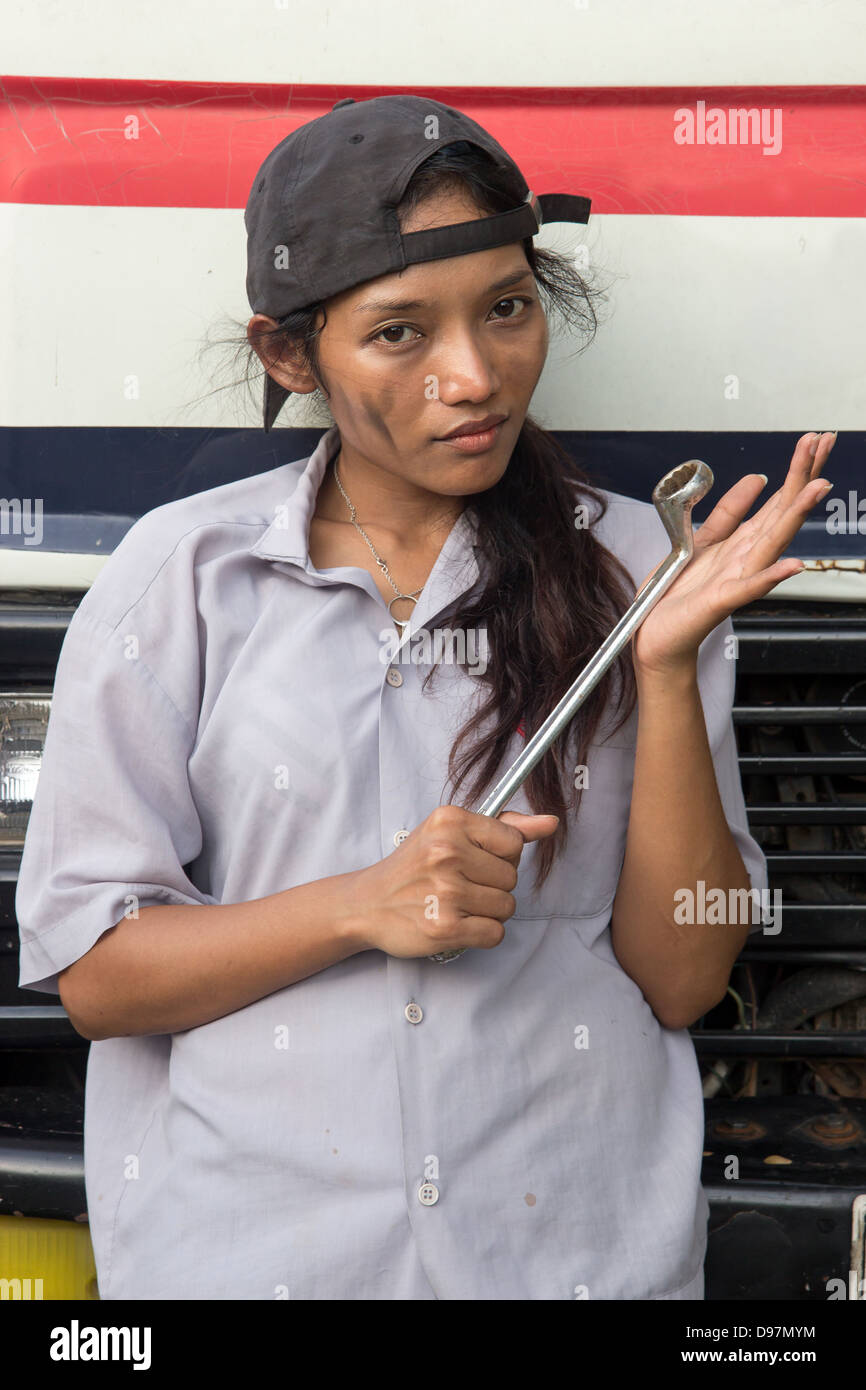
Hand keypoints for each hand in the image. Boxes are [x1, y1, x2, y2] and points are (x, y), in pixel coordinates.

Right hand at [349, 805, 558, 957]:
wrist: (367, 904)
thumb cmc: (413, 868)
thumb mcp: (450, 833)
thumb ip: (504, 827)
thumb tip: (550, 823)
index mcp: (450, 821)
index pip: (513, 842)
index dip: (501, 857)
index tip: (475, 861)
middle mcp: (447, 853)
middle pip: (512, 877)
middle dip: (493, 886)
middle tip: (460, 885)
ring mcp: (446, 891)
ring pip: (507, 906)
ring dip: (488, 912)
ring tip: (458, 905)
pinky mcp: (445, 927)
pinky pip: (495, 933)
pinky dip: (482, 934)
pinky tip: (458, 924)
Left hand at [631, 431, 837, 675]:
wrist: (656, 635)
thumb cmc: (678, 595)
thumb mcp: (700, 540)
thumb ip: (729, 512)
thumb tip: (757, 478)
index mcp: (742, 541)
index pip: (778, 499)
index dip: (796, 468)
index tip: (814, 439)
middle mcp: (747, 557)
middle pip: (782, 511)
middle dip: (803, 476)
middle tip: (825, 441)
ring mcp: (738, 579)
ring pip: (773, 542)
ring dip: (796, 514)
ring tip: (818, 487)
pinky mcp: (721, 601)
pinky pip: (748, 587)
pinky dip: (771, 576)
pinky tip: (793, 565)